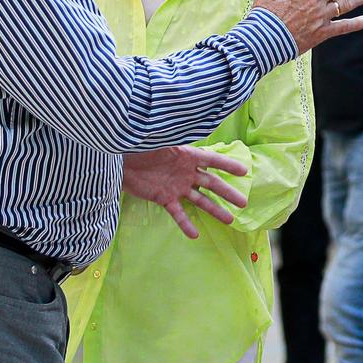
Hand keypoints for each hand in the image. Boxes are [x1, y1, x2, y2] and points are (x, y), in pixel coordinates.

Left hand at [122, 145, 250, 238]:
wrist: (118, 160)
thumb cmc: (140, 146)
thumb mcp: (161, 140)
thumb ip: (176, 137)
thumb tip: (190, 127)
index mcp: (187, 155)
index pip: (212, 160)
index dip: (228, 165)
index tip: (244, 172)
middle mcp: (186, 172)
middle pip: (211, 183)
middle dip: (227, 193)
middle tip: (243, 202)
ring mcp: (176, 186)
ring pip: (200, 200)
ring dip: (214, 210)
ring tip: (229, 220)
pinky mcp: (164, 198)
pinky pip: (178, 213)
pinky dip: (186, 223)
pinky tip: (194, 235)